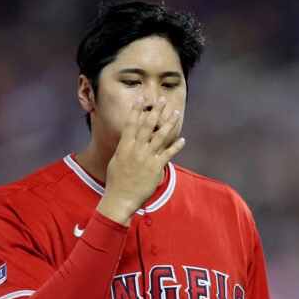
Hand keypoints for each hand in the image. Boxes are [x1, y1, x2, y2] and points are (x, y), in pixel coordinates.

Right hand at [97, 96, 184, 224]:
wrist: (120, 199)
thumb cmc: (116, 182)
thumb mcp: (116, 161)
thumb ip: (123, 149)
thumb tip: (127, 140)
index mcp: (124, 147)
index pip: (130, 124)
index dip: (136, 110)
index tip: (142, 99)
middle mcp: (135, 150)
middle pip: (147, 125)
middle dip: (155, 110)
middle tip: (162, 99)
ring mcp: (146, 158)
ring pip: (160, 136)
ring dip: (169, 123)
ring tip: (176, 114)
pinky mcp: (155, 168)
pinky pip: (168, 154)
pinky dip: (176, 146)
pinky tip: (183, 140)